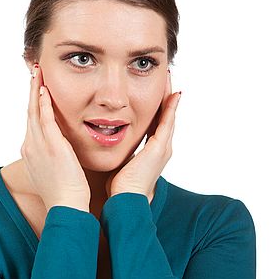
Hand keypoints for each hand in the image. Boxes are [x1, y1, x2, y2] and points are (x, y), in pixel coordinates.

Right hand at [20, 64, 90, 212]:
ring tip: (38, 72)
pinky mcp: (51, 147)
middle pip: (29, 111)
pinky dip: (43, 104)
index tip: (37, 89)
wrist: (66, 206)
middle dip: (32, 91)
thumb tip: (63, 153)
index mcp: (32, 152)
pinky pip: (44, 120)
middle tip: (34, 72)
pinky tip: (45, 91)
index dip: (34, 103)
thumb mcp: (56, 171)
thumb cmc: (66, 193)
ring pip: (34, 111)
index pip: (32, 121)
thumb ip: (57, 158)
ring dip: (36, 90)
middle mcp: (31, 146)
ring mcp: (38, 146)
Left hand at [105, 70, 180, 199]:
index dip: (157, 106)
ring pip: (169, 116)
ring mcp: (163, 148)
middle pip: (166, 116)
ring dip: (169, 96)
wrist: (126, 200)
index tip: (155, 90)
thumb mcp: (121, 163)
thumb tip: (106, 144)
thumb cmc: (120, 187)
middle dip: (165, 97)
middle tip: (165, 77)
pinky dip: (171, 107)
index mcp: (152, 152)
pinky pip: (168, 121)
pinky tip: (172, 92)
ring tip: (169, 78)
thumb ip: (119, 152)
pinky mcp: (160, 148)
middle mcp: (162, 148)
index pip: (156, 123)